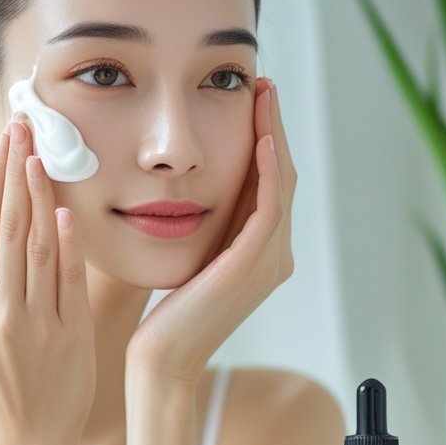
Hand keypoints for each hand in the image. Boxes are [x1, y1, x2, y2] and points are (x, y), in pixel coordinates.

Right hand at [0, 118, 95, 444]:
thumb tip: (10, 217)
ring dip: (39, 198)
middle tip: (24, 126)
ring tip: (42, 155)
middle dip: (14, 173)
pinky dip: (66, 248)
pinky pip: (66, 284)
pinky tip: (67, 214)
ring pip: (34, 248)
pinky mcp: (66, 339)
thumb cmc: (10, 380)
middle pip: (4, 228)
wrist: (29, 440)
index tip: (5, 142)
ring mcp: (30, 325)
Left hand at [125, 78, 295, 382]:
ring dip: (273, 137)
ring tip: (263, 98)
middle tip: (264, 85)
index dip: (267, 137)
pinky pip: (268, 211)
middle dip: (274, 127)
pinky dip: (267, 174)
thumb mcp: (194, 257)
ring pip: (281, 185)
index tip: (254, 98)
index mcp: (263, 254)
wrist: (162, 358)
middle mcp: (275, 257)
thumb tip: (199, 187)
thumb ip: (208, 227)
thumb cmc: (166, 314)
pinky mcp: (250, 269)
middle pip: (283, 177)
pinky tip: (261, 142)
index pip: (272, 183)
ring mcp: (268, 264)